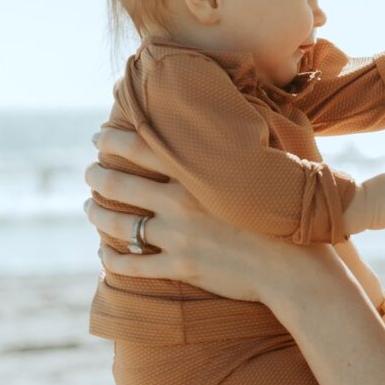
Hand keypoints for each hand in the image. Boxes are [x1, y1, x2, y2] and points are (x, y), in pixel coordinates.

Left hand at [84, 127, 295, 304]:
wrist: (295, 267)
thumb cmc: (285, 213)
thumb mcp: (264, 169)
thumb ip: (238, 145)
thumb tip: (234, 116)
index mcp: (198, 173)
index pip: (143, 147)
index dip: (114, 139)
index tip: (99, 136)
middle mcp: (181, 202)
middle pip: (122, 184)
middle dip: (97, 175)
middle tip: (88, 172)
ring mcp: (178, 237)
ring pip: (120, 225)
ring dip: (97, 215)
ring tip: (89, 208)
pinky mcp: (181, 267)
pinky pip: (133, 265)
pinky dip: (113, 260)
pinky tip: (105, 254)